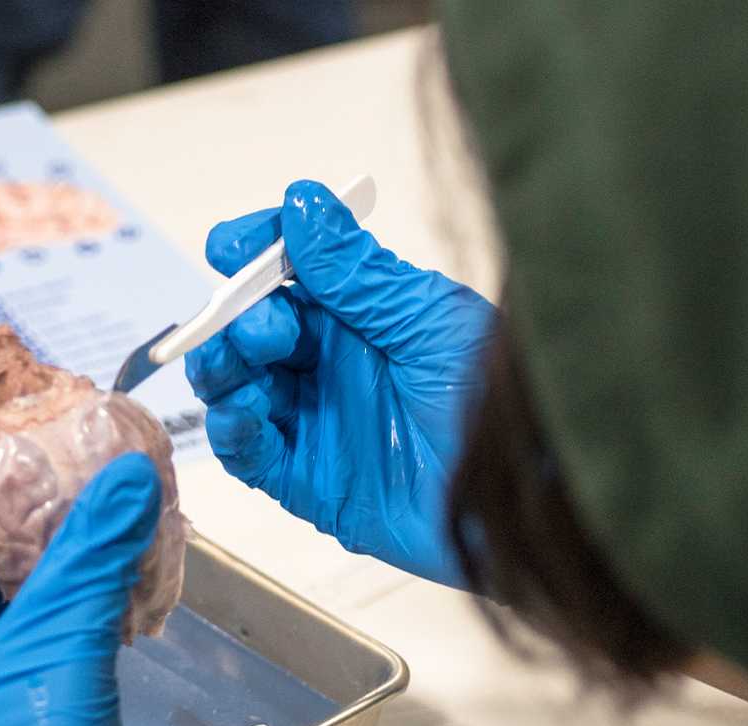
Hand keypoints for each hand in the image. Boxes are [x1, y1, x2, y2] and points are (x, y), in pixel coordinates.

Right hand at [185, 179, 496, 586]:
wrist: (523, 498)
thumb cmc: (499, 403)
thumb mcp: (431, 322)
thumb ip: (358, 274)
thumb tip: (302, 205)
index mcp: (361, 315)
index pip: (288, 272)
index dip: (253, 253)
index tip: (230, 247)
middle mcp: (331, 363)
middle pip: (251, 328)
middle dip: (239, 318)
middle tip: (267, 330)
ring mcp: (316, 420)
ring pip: (237, 386)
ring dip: (224, 370)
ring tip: (244, 369)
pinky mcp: (309, 481)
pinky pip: (249, 453)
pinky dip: (232, 431)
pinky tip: (242, 417)